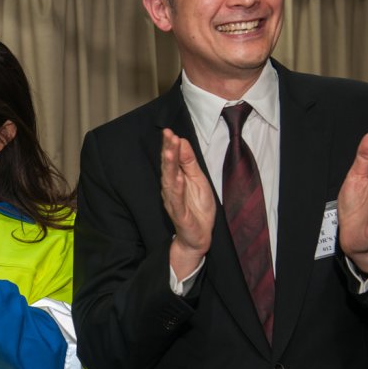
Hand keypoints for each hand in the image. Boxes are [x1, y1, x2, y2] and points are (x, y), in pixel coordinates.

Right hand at [161, 128, 215, 277]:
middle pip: (168, 167)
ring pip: (169, 181)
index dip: (170, 145)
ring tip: (169, 153)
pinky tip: (178, 178)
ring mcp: (173, 201)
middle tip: (168, 135)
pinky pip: (176, 200)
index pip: (172, 159)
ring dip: (169, 166)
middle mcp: (171, 188)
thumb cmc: (197, 208)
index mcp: (176, 178)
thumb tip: (182, 142)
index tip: (169, 131)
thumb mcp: (198, 180)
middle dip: (168, 151)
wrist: (199, 236)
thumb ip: (189, 163)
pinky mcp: (179, 214)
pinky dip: (176, 189)